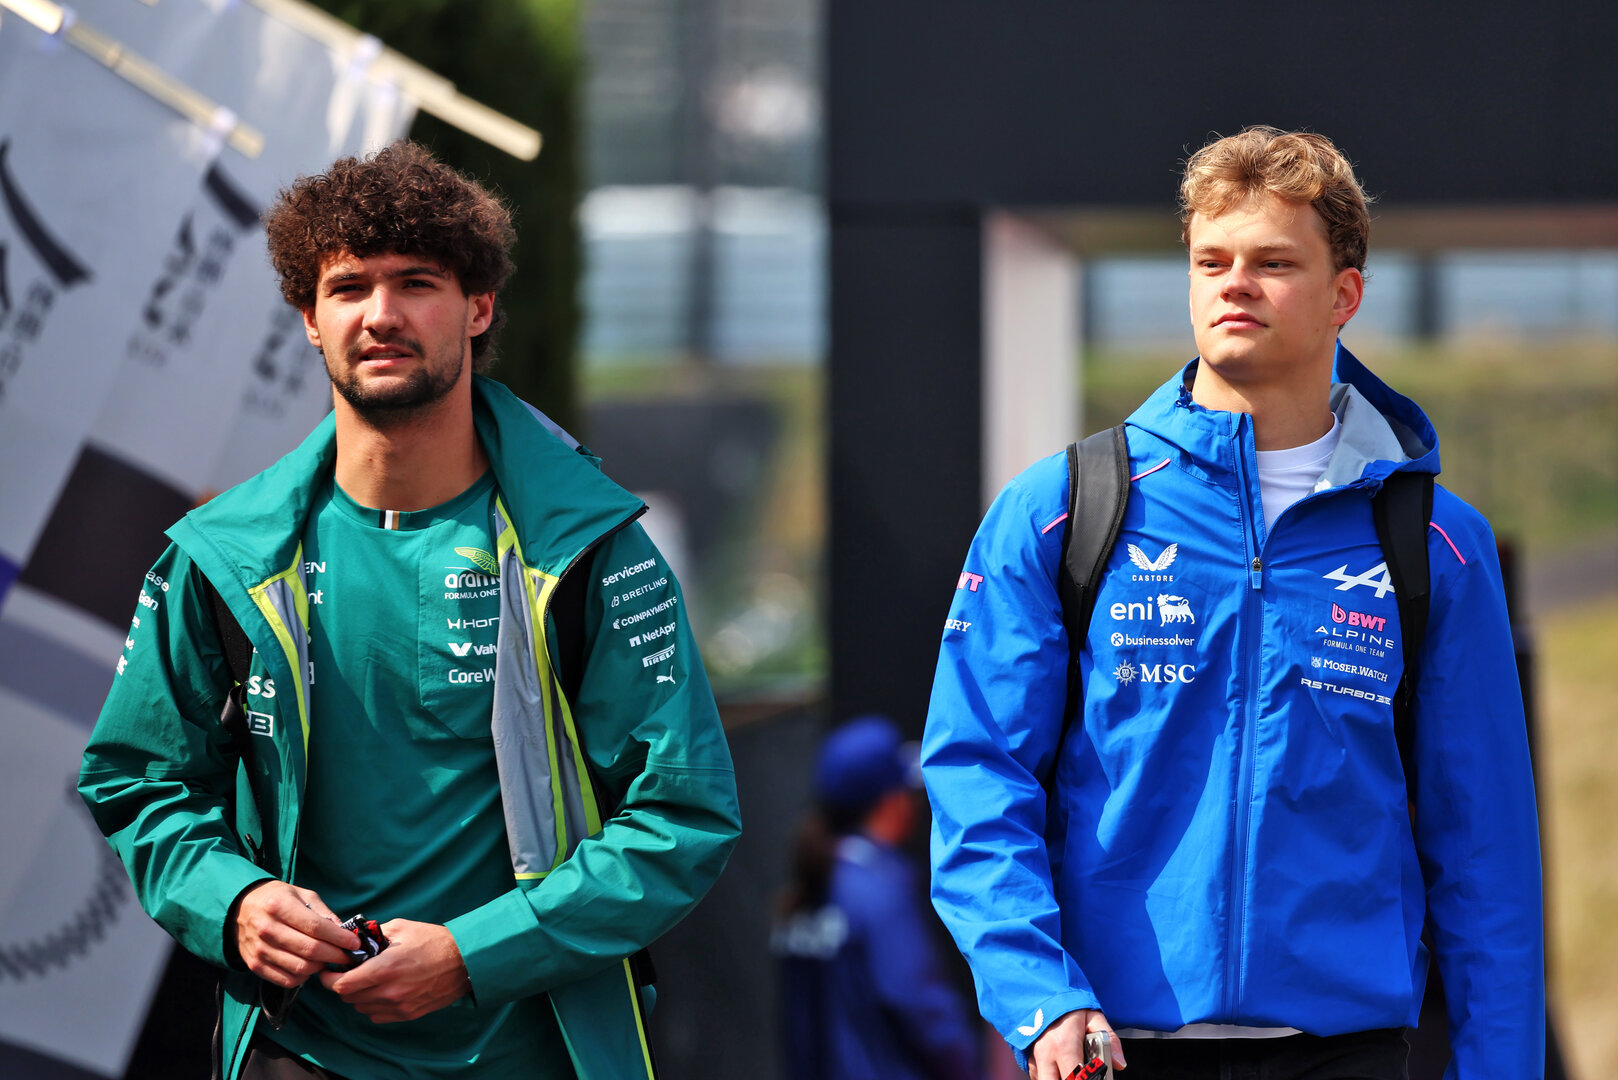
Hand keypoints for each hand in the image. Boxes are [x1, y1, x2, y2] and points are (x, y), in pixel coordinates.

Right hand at [230, 880, 358, 988]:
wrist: (239, 908)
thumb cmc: (277, 899)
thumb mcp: (301, 894)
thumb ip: (323, 913)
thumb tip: (344, 931)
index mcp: (280, 906)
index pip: (316, 928)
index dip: (339, 938)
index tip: (355, 943)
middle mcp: (267, 929)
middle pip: (310, 950)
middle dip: (336, 955)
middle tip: (348, 956)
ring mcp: (260, 950)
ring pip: (300, 968)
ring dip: (320, 967)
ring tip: (328, 960)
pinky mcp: (255, 965)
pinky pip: (287, 980)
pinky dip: (304, 977)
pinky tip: (310, 966)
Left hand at [318, 919, 470, 1023]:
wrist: (466, 961)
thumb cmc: (435, 941)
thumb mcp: (402, 928)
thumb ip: (375, 935)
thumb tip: (356, 939)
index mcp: (385, 968)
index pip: (342, 984)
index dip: (329, 978)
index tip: (328, 970)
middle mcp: (389, 991)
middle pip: (348, 998)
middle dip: (343, 985)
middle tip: (348, 972)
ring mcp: (399, 1006)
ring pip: (361, 1008)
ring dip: (358, 995)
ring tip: (366, 981)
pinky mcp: (408, 1014)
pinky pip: (377, 1016)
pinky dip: (373, 1005)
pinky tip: (381, 991)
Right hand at [1028, 1009, 1125, 1077]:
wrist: (1042, 990)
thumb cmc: (1068, 1004)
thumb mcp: (1094, 1016)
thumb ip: (1109, 1040)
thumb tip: (1120, 1063)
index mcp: (1064, 1044)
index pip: (1076, 1078)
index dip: (1087, 1078)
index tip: (1094, 1074)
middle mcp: (1045, 1053)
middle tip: (1081, 1074)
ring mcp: (1034, 1056)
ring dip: (1057, 1078)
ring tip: (1072, 1069)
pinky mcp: (1028, 1057)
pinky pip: (1037, 1075)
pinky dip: (1049, 1076)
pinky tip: (1059, 1068)